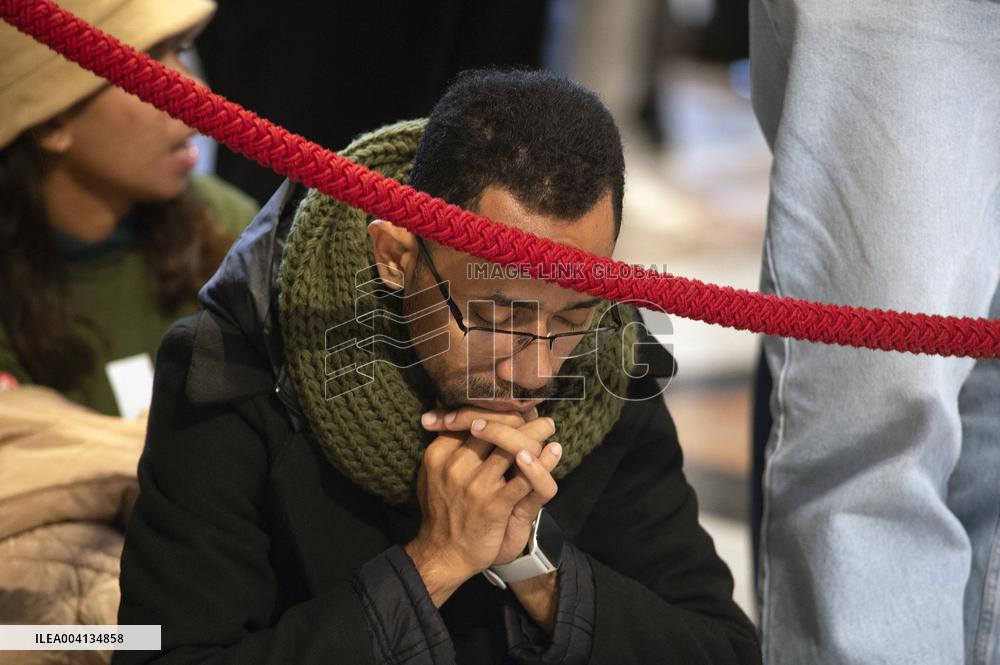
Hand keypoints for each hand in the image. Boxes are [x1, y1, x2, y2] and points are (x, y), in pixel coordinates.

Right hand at [419, 407, 562, 564]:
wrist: (444, 554)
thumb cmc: (442, 511)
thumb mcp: (432, 474)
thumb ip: (445, 447)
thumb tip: (458, 416)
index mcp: (439, 453)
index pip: (471, 419)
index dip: (495, 410)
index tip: (513, 408)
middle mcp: (455, 464)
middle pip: (495, 427)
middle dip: (520, 418)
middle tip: (537, 415)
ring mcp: (476, 484)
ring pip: (513, 447)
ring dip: (536, 434)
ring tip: (548, 427)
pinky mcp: (495, 504)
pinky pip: (525, 478)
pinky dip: (542, 464)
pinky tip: (553, 453)